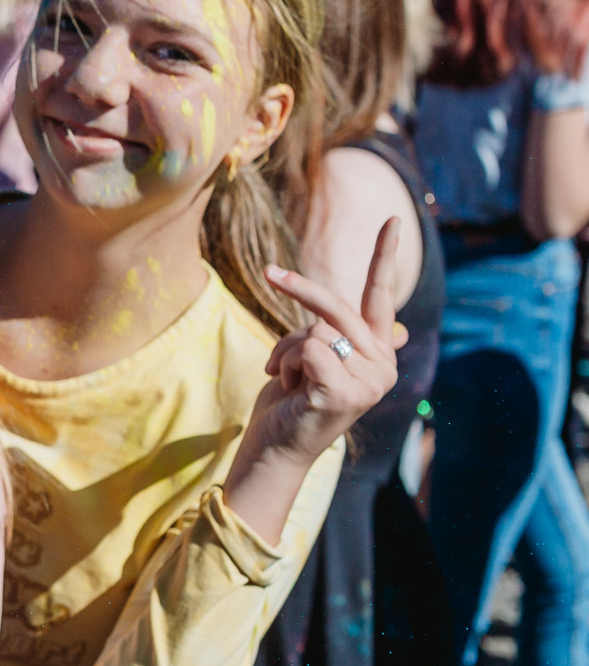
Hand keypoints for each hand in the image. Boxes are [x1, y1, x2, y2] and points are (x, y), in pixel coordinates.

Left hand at [226, 219, 401, 540]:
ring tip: (288, 378)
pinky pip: (306, 348)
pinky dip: (286, 363)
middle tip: (270, 272)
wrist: (275, 447)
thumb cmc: (293, 400)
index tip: (393, 218)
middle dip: (299, 289)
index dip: (385, 256)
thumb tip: (395, 328)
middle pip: (338, 307)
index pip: (381, 297)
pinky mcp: (345, 393)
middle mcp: (382, 366)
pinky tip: (291, 389)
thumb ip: (346, 337)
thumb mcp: (318, 360)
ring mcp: (368, 382)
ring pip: (314, 329)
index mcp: (377, 353)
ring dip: (286, 349)